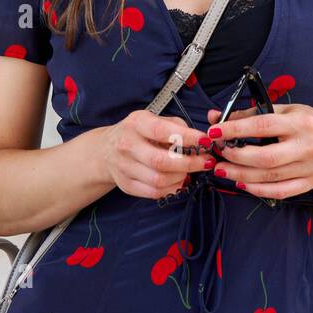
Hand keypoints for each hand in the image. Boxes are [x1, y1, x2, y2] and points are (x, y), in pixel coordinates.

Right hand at [101, 110, 216, 199]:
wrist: (106, 150)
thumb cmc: (137, 133)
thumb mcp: (152, 119)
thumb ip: (176, 126)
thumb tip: (199, 140)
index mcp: (136, 123)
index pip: (162, 131)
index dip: (187, 137)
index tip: (206, 141)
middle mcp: (127, 145)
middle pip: (161, 161)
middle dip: (190, 163)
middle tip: (207, 161)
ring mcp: (124, 167)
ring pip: (159, 180)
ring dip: (182, 177)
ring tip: (191, 170)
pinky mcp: (126, 185)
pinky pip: (154, 193)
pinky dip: (172, 189)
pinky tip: (179, 180)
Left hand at [204, 105, 312, 199]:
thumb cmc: (303, 123)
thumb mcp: (282, 110)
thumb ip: (248, 114)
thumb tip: (214, 117)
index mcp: (301, 121)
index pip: (263, 126)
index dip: (235, 130)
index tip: (214, 132)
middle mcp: (308, 145)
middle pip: (266, 157)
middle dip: (237, 157)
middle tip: (218, 155)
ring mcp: (311, 167)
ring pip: (269, 177)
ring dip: (241, 175)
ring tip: (222, 170)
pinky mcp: (310, 183)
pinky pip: (280, 191)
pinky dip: (258, 190)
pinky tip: (241, 183)